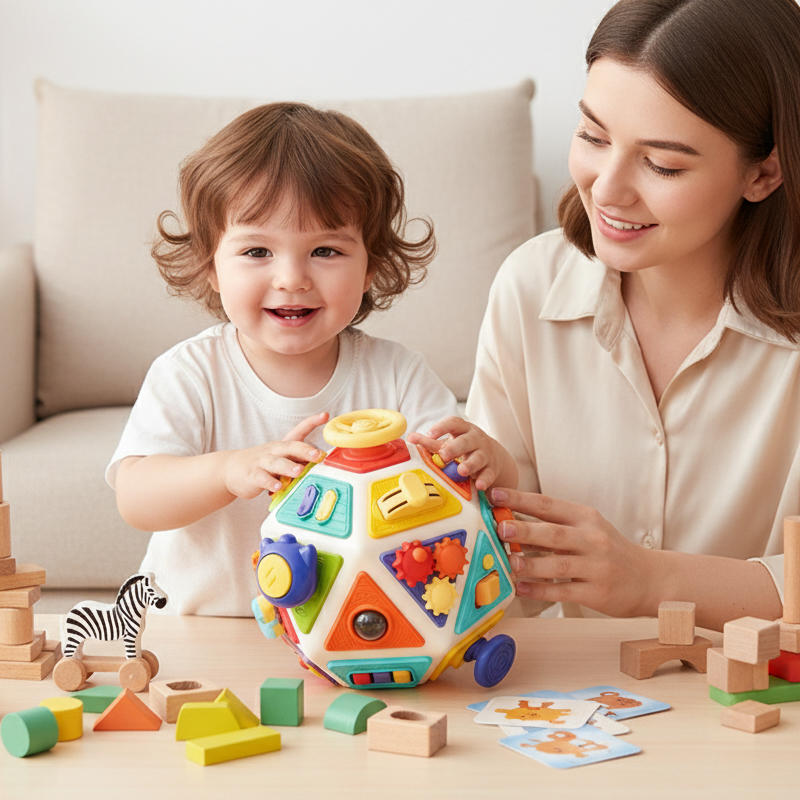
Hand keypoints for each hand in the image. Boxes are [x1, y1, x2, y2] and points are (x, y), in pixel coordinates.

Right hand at [222, 412, 327, 499]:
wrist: (230, 469)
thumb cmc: (263, 464)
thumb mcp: (281, 459)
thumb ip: (299, 461)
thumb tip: (322, 466)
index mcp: (283, 445)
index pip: (299, 430)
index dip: (312, 422)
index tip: (325, 416)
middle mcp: (274, 451)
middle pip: (290, 447)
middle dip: (305, 450)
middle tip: (317, 455)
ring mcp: (262, 463)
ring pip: (276, 463)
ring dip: (288, 467)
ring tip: (298, 472)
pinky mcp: (252, 476)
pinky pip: (262, 478)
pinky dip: (269, 483)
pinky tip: (277, 487)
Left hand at [407, 416, 516, 490]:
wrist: (493, 456)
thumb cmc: (464, 448)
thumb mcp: (448, 442)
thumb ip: (430, 441)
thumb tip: (410, 438)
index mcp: (463, 429)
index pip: (453, 423)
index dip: (441, 428)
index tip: (430, 434)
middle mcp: (475, 439)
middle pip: (466, 441)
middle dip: (455, 448)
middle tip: (444, 455)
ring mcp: (486, 453)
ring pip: (479, 457)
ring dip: (471, 464)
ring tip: (462, 470)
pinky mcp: (492, 468)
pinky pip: (489, 474)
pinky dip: (485, 480)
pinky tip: (479, 485)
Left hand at [490, 487, 657, 617]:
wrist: (650, 579)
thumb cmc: (609, 550)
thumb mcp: (588, 529)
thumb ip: (555, 525)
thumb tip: (510, 521)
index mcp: (586, 518)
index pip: (549, 505)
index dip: (521, 499)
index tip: (496, 494)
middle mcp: (593, 539)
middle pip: (554, 533)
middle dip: (525, 530)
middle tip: (500, 527)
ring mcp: (596, 567)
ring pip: (559, 564)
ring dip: (531, 563)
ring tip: (508, 562)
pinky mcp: (597, 592)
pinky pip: (564, 591)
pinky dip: (541, 590)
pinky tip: (522, 588)